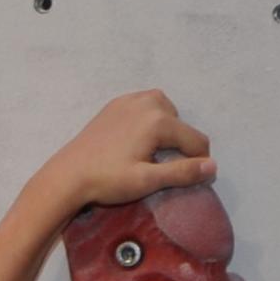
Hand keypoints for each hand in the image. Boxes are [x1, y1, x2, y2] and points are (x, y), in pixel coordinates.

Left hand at [31, 91, 213, 217]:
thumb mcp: (147, 180)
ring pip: (165, 111)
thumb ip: (182, 172)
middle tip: (163, 167)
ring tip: (153, 153)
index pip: (195, 140)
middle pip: (181, 124)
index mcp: (159, 120)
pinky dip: (149, 119)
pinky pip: (145, 106)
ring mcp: (129, 100)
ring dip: (167, 129)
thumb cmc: (107, 180)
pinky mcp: (114, 104)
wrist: (67, 175)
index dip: (198, 162)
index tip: (190, 179)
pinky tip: (137, 140)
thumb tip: (213, 166)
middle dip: (180, 145)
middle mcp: (148, 102)